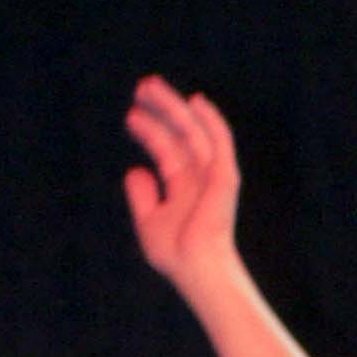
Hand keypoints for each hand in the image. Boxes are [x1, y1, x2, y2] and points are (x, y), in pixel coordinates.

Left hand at [123, 79, 241, 288]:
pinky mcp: (225, 177)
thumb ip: (142, 196)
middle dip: (161, 110)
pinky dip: (211, 121)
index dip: (149, 130)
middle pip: (179, 134)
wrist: (196, 269)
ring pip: (193, 132)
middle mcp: (199, 177)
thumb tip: (135, 170)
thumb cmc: (175, 255)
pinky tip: (196, 101)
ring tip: (150, 87)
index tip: (131, 116)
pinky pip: (220, 142)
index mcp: (183, 187)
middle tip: (141, 88)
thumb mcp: (149, 222)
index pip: (166, 149)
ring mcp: (213, 176)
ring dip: (174, 107)